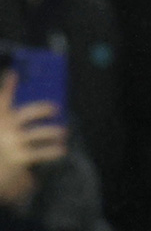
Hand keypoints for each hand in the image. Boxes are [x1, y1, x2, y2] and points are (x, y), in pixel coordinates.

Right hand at [0, 69, 66, 206]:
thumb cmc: (4, 150)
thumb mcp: (6, 131)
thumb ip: (14, 119)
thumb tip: (37, 112)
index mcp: (0, 119)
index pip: (2, 99)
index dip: (8, 86)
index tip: (14, 73)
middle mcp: (5, 128)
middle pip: (27, 113)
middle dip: (42, 108)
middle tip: (55, 108)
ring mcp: (13, 142)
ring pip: (39, 132)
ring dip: (53, 131)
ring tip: (63, 131)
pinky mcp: (21, 157)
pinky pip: (42, 152)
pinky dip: (53, 150)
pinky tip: (61, 149)